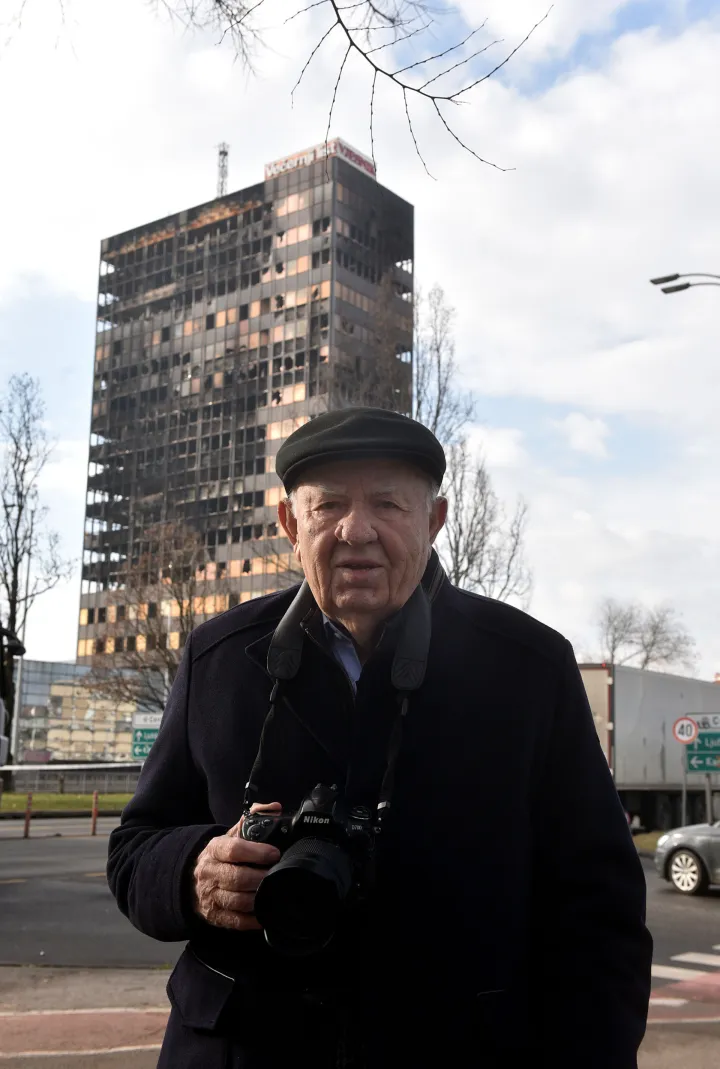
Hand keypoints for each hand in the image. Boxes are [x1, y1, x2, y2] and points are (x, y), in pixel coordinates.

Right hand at [192, 802, 281, 931]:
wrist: (192, 880)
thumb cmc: (221, 856)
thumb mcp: (232, 834)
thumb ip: (253, 818)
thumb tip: (274, 808)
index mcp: (215, 849)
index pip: (233, 849)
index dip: (256, 852)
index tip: (274, 853)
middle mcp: (210, 873)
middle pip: (237, 878)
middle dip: (261, 877)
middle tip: (278, 874)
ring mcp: (211, 896)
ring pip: (237, 901)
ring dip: (259, 898)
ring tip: (274, 891)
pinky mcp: (215, 916)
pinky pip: (236, 921)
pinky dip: (253, 919)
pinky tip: (265, 912)